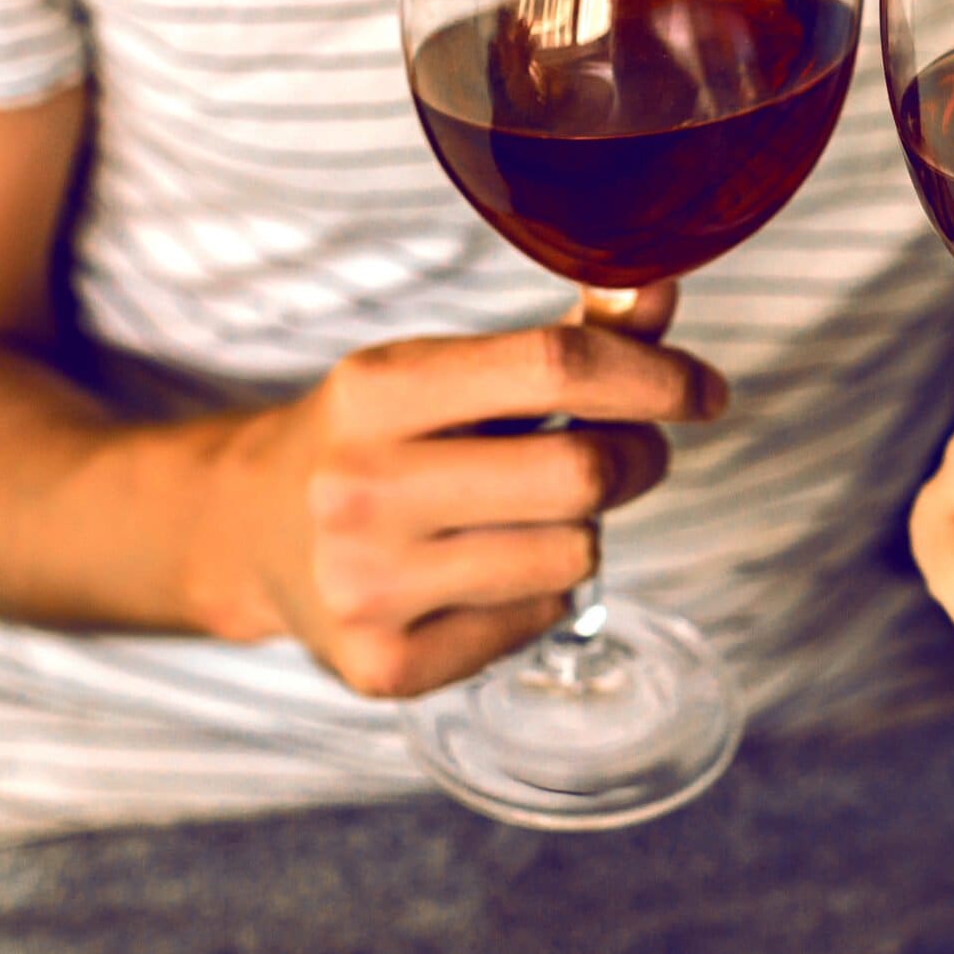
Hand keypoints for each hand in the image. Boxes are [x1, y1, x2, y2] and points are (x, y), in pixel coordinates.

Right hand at [202, 283, 727, 698]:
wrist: (250, 531)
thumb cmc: (380, 437)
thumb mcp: (448, 371)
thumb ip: (566, 340)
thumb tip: (659, 288)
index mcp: (376, 389)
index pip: (556, 366)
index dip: (655, 375)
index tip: (702, 390)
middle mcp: (359, 486)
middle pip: (582, 473)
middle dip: (637, 459)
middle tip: (627, 455)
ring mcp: (366, 585)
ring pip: (573, 557)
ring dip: (581, 531)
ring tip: (526, 514)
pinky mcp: (383, 666)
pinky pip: (538, 621)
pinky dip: (539, 594)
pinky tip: (483, 572)